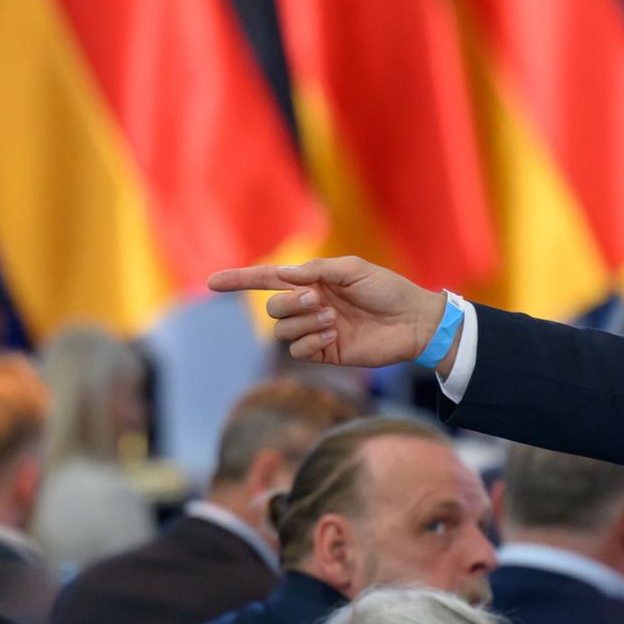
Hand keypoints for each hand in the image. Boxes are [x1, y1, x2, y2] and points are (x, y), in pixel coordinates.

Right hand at [206, 257, 450, 368]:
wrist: (413, 322)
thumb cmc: (387, 290)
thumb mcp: (352, 269)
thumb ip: (316, 270)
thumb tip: (283, 274)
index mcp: (312, 281)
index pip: (267, 280)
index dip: (238, 281)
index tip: (210, 283)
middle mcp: (309, 305)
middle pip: (272, 308)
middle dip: (288, 303)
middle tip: (318, 300)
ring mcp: (316, 330)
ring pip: (282, 331)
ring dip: (303, 323)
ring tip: (332, 319)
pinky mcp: (326, 353)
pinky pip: (298, 351)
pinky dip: (310, 342)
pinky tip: (332, 336)